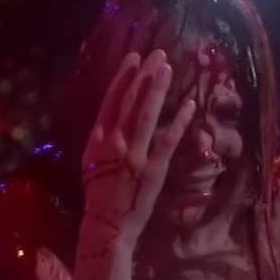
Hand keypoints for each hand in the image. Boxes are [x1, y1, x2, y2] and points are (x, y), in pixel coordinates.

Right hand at [79, 50, 196, 256]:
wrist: (106, 225)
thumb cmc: (99, 195)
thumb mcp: (90, 162)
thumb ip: (101, 139)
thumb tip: (111, 116)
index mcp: (96, 140)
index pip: (111, 101)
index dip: (123, 77)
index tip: (133, 57)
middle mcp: (114, 143)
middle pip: (130, 101)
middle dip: (144, 75)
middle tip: (157, 54)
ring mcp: (134, 155)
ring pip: (147, 114)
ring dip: (158, 89)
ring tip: (168, 67)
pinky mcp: (153, 169)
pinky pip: (168, 139)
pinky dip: (179, 120)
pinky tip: (189, 103)